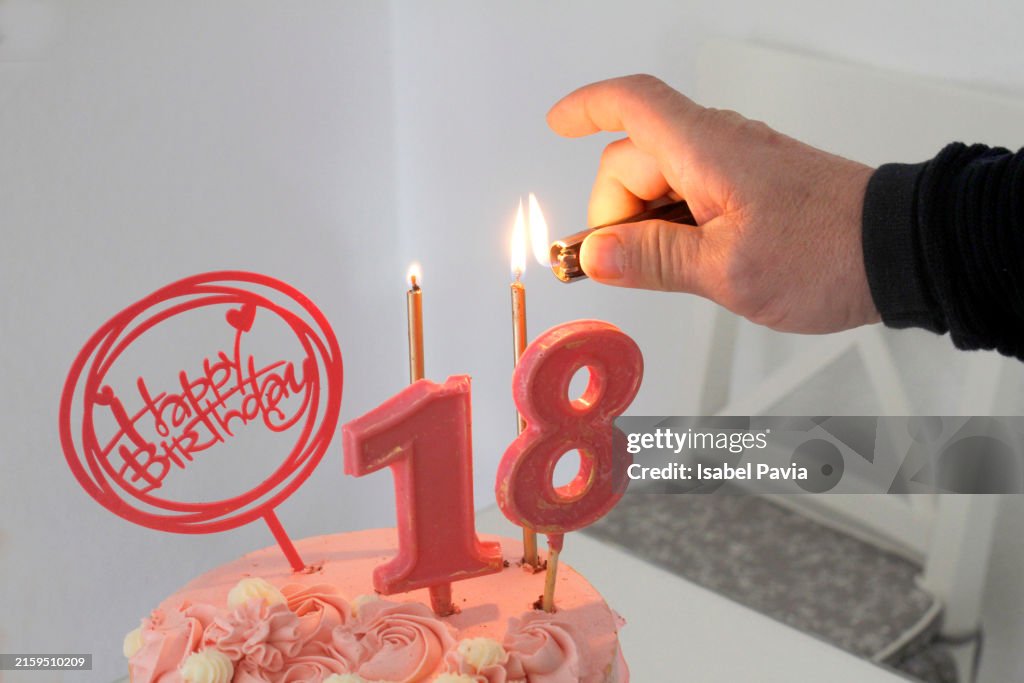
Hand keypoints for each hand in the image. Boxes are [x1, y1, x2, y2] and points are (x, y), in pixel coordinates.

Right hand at [547, 74, 879, 333]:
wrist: (898, 250)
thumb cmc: (827, 253)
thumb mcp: (724, 270)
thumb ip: (651, 259)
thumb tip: (595, 255)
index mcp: (704, 151)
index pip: (631, 104)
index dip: (586, 108)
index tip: (557, 124)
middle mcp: (719, 145)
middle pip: (634, 157)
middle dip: (612, 209)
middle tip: (616, 266)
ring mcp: (738, 164)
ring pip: (663, 179)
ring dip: (644, 222)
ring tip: (664, 272)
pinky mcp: (754, 185)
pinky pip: (694, 191)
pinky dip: (674, 222)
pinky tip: (687, 261)